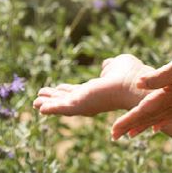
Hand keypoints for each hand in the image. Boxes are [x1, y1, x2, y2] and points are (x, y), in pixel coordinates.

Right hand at [33, 53, 151, 119]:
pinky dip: (51, 108)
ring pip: (63, 105)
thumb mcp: (119, 64)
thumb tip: (106, 65)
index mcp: (98, 89)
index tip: (56, 88)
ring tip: (35, 103)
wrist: (136, 84)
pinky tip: (40, 108)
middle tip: (38, 99)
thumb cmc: (132, 74)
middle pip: (68, 100)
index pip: (78, 91)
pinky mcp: (81, 105)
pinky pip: (62, 108)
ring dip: (49, 104)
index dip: (66, 91)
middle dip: (54, 99)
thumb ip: (110, 66)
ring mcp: (84, 103)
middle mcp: (90, 98)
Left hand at [110, 43, 171, 141]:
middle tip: (115, 136)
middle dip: (132, 126)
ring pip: (161, 119)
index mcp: (169, 95)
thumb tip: (138, 83)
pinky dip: (164, 123)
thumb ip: (159, 76)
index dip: (127, 120)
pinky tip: (158, 127)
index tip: (113, 131)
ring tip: (132, 133)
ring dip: (145, 126)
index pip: (143, 110)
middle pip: (149, 117)